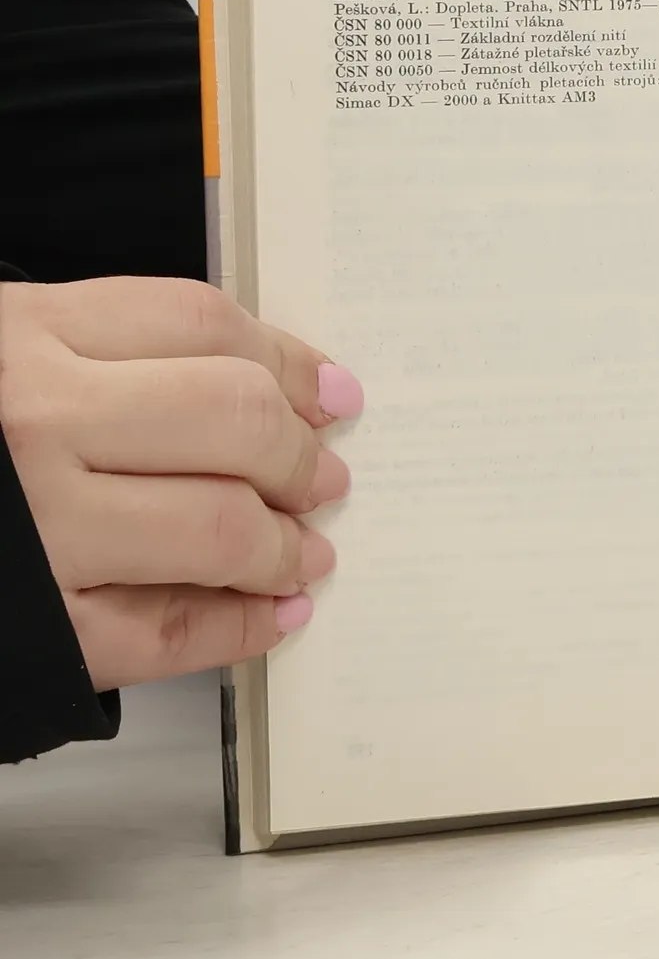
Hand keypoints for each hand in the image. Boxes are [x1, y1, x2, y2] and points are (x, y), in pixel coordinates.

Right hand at [0, 276, 360, 688]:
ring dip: (288, 545)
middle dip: (303, 456)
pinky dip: (238, 628)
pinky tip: (272, 615)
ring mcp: (36, 529)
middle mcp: (32, 425)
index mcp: (21, 339)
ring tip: (306, 548)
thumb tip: (268, 382)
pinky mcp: (34, 625)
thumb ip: (109, 349)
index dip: (287, 362)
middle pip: (234, 421)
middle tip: (326, 475)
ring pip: (221, 528)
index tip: (328, 393)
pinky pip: (166, 632)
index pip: (204, 326)